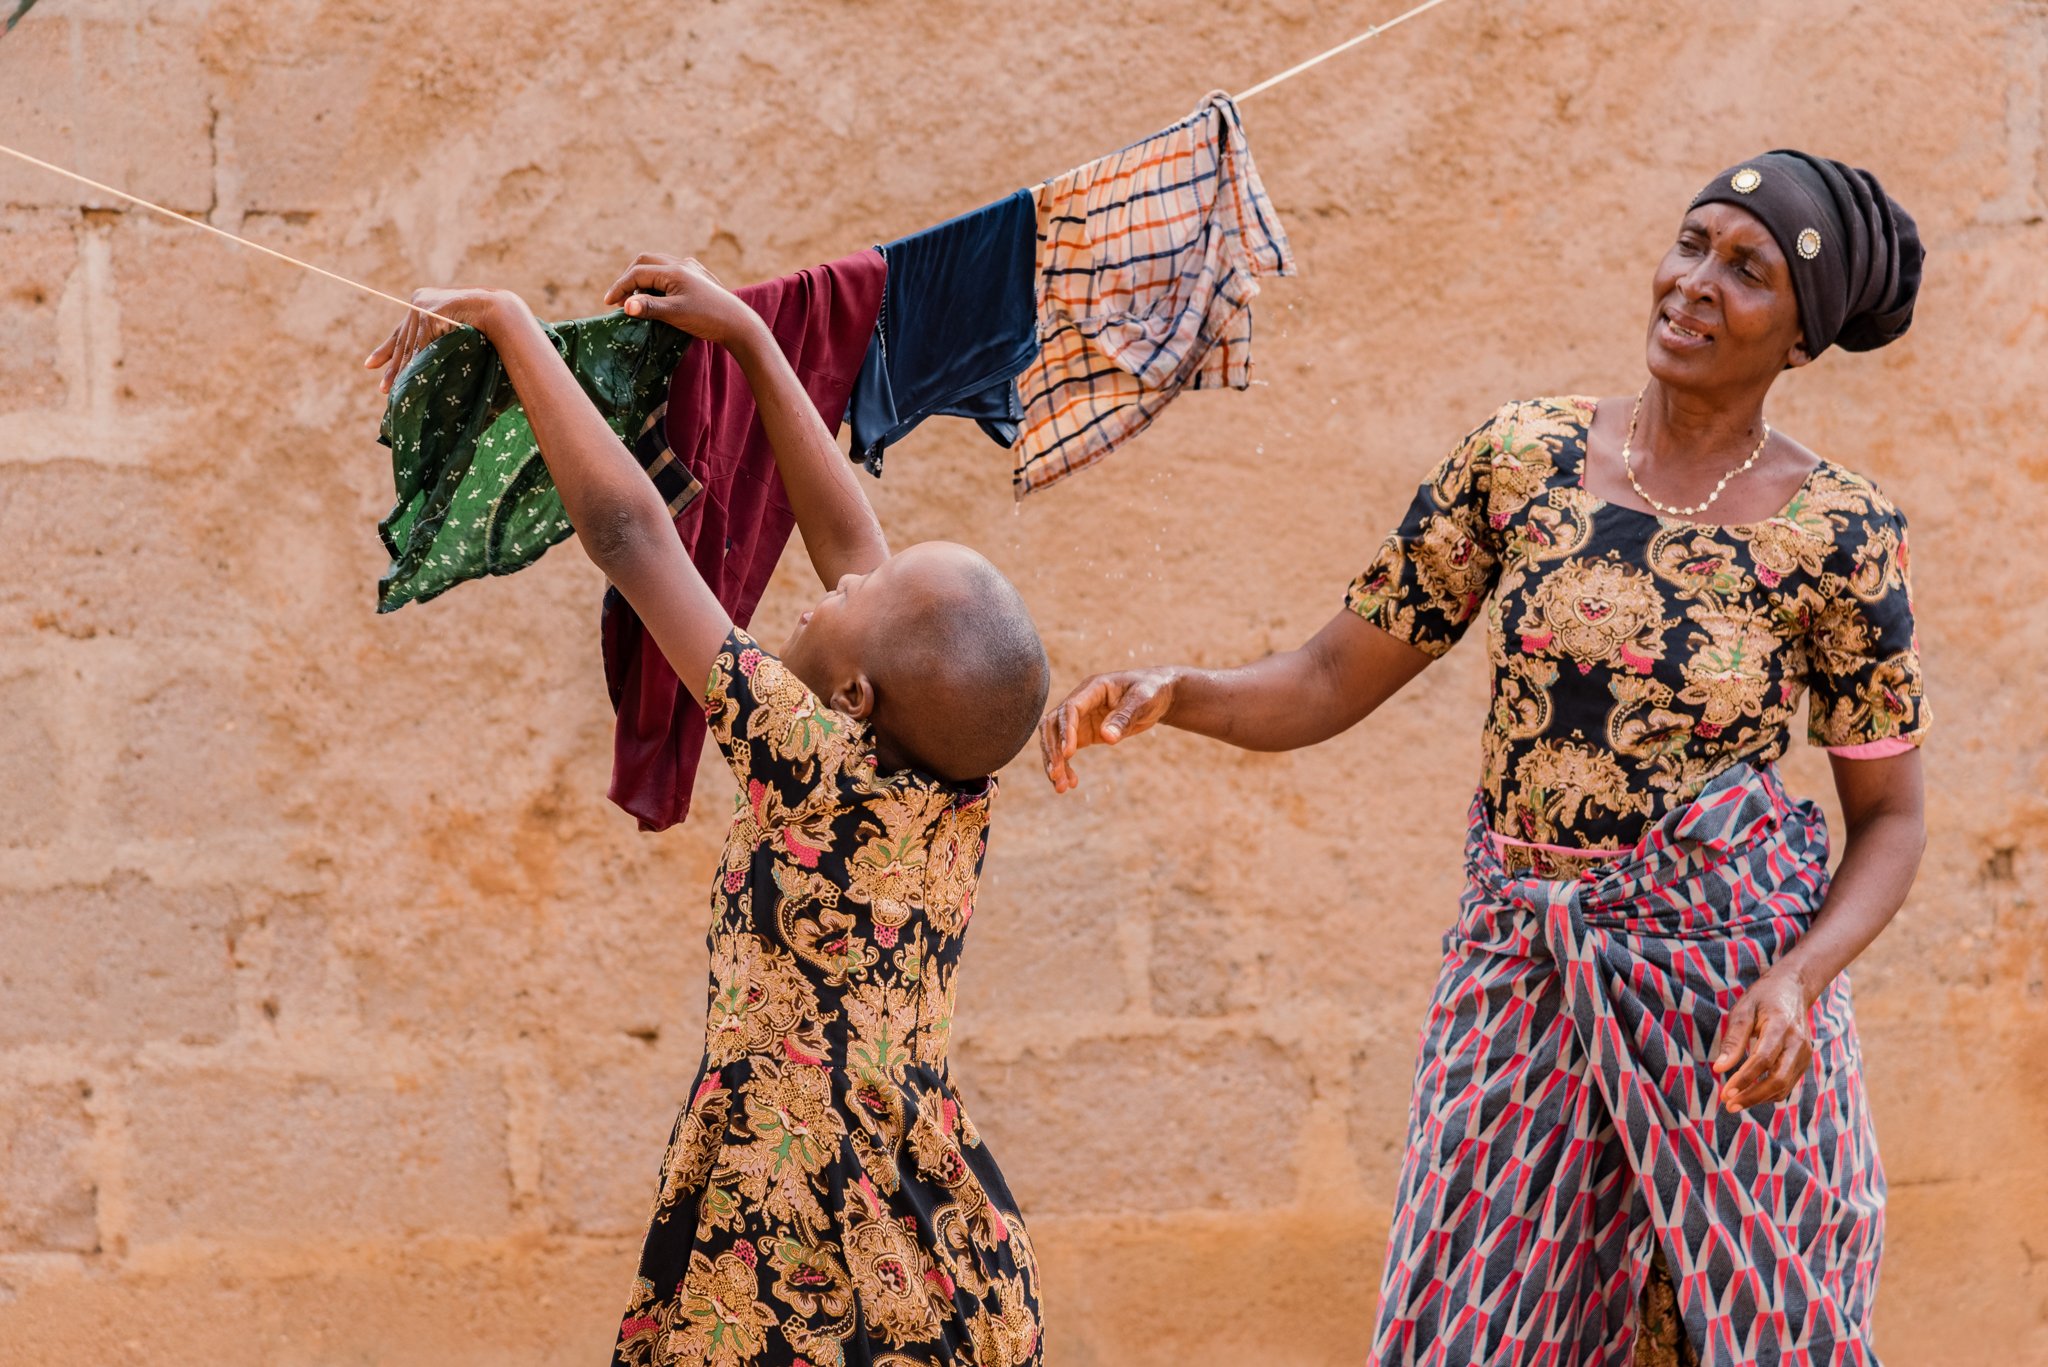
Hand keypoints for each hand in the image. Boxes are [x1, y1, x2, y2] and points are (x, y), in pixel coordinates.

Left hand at [363, 287, 519, 394]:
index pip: (401, 333)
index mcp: (422, 303)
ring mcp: (422, 305)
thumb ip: (434, 340)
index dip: (385, 351)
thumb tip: (424, 360)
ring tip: (396, 389)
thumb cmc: (482, 323)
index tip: (370, 365)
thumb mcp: (451, 333)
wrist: (497, 310)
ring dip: (403, 370)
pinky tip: (411, 378)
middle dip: (393, 368)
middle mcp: (418, 302)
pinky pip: (421, 344)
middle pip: (403, 342)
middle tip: (384, 389)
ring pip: (410, 345)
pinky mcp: (430, 313)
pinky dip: (417, 363)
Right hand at [601, 253, 759, 345]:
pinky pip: (671, 272)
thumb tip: (625, 306)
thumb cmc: (707, 319)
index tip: (608, 303)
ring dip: (643, 279)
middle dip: (629, 278)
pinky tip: (658, 296)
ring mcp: (692, 269)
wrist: (739, 324)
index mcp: (674, 270)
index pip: (638, 273)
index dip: (620, 287)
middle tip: (621, 299)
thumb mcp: (675, 314)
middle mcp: (682, 264)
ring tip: (637, 299)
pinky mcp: (699, 277)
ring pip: (658, 266)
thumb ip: (649, 308)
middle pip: (645, 262)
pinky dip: (657, 281)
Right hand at [1038, 668, 1178, 793]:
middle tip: (1056, 774)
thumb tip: (1107, 738)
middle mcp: (1080, 702)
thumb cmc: (1150, 691)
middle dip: (1053, 749)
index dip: (1066, 730)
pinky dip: (1065, 766)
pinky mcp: (1083, 733)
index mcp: (1092, 688)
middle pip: (1054, 724)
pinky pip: (1065, 750)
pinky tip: (1070, 783)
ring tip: (1060, 787)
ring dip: (1054, 762)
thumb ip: (1124, 718)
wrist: (1156, 694)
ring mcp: (1079, 718)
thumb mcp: (1143, 701)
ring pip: (1054, 739)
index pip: (1070, 708)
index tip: (1068, 753)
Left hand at [1710, 966, 1816, 1112]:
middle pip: (1778, 1079)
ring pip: (1784, 1085)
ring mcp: (1804, 1053)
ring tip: (1735, 1102)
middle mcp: (1798, 1043)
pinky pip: (1788, 1083)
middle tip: (1728, 1105)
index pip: (1763, 1060)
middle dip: (1752, 1096)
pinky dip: (1769, 1092)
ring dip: (1759, 1098)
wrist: (1793, 989)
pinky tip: (1751, 1093)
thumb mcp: (1742, 1010)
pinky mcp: (1804, 1060)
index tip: (1725, 1093)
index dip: (1744, 1080)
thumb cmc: (1763, 998)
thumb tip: (1719, 1069)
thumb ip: (1733, 1040)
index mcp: (1781, 1027)